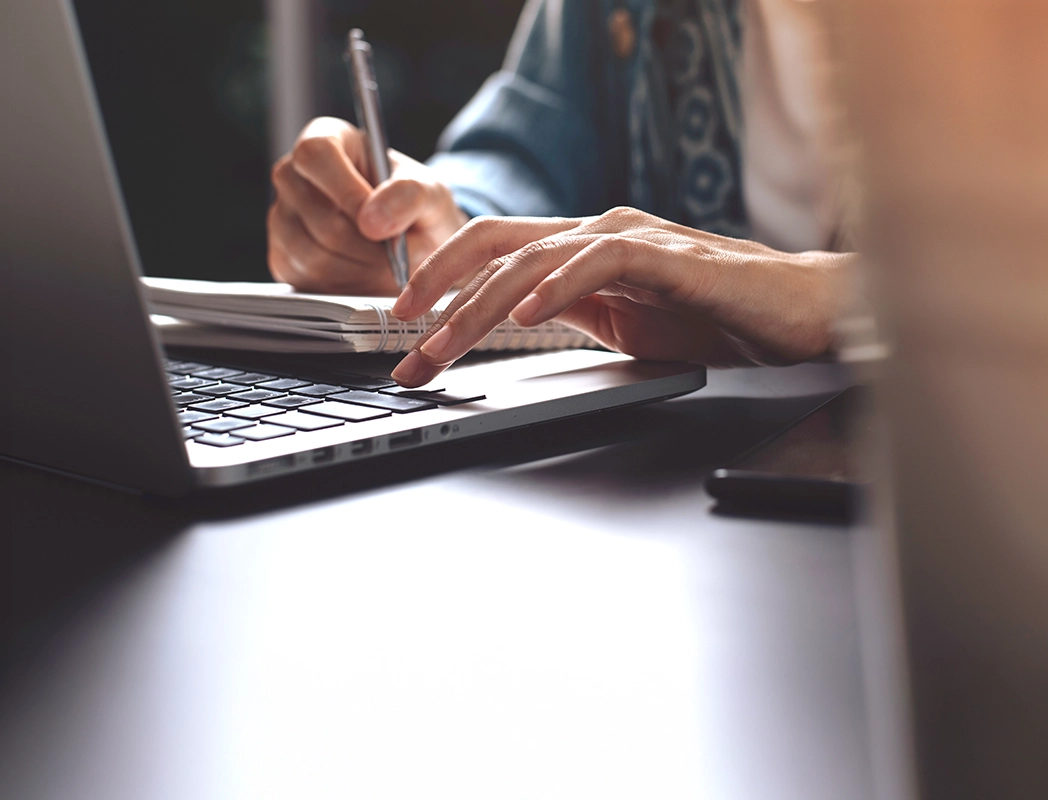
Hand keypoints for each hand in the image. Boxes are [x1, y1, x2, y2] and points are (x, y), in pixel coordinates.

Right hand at [268, 117, 468, 294]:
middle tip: (396, 250)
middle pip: (317, 214)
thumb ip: (409, 195)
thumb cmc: (414, 204)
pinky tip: (365, 273)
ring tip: (386, 262)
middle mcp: (293, 175)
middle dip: (365, 243)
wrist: (410, 240)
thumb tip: (373, 220)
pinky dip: (346, 284)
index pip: (315, 154)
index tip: (376, 221)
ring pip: (314, 254)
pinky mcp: (281, 257)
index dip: (346, 191)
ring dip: (360, 268)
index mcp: (325, 138)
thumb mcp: (428, 191)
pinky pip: (309, 279)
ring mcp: (281, 217)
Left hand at [389, 207, 852, 386]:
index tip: (400, 330)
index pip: (488, 253)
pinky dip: (556, 286)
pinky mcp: (668, 254)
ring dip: (478, 305)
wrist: (803, 316)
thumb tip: (503, 332)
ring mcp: (630, 238)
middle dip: (437, 298)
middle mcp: (595, 234)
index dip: (437, 282)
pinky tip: (525, 316)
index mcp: (577, 250)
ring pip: (531, 260)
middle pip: (493, 251)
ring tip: (442, 342)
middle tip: (402, 346)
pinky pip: (599, 261)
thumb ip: (568, 316)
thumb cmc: (717, 320)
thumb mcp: (620, 327)